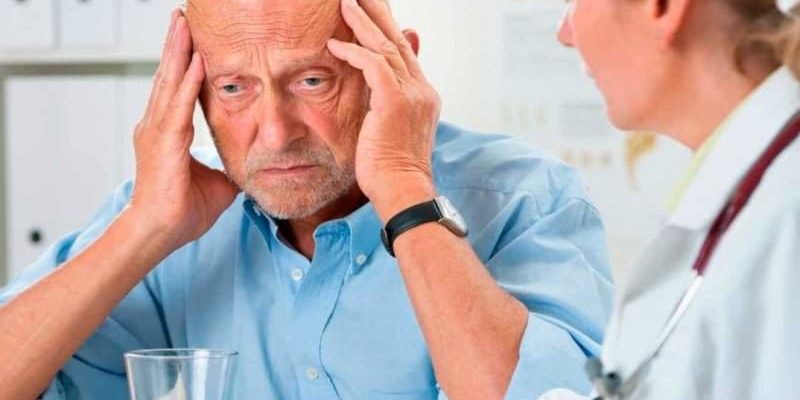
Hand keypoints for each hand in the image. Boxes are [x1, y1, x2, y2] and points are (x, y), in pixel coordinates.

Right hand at [128, 10, 238, 250]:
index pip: (177, 88)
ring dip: (179, 52)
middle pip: (169, 76)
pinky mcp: (164, 144)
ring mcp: (156, 132)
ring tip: (184, 23)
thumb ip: (229, 166)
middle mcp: (157, 126)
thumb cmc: (181, 211)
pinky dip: (188, 83)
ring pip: (170, 83)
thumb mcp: (216, 182)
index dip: (184, 61)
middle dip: (177, 44)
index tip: (192, 36)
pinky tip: (196, 61)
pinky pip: (179, 107)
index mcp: (167, 132)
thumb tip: (252, 164)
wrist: (159, 233)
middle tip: (183, 15)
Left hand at [327, 0, 440, 220]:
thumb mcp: (391, 132)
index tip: (372, 10)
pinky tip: (334, 44)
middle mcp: (421, 89)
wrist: (402, 192)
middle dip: (378, 12)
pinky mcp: (395, 102)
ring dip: (362, 22)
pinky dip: (353, 51)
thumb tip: (375, 92)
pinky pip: (373, 65)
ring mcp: (412, 94)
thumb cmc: (391, 170)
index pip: (404, 52)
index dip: (387, 28)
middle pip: (398, 39)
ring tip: (344, 2)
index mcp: (423, 95)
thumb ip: (385, 105)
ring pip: (385, 46)